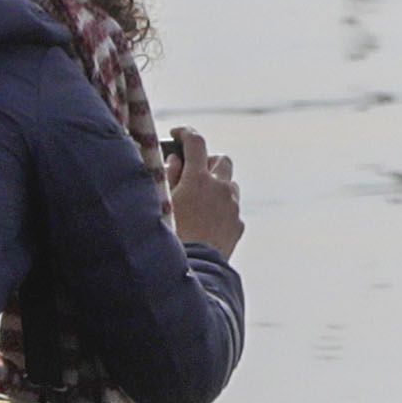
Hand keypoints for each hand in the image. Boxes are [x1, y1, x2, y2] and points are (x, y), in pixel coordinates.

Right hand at [160, 131, 243, 259]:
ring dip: (217, 185)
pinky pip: (232, 208)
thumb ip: (169, 176)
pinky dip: (221, 207)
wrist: (193, 269)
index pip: (196, 142)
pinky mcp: (238, 224)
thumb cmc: (170, 235)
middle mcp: (221, 188)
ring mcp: (233, 206)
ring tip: (198, 199)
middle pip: (221, 160)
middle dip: (207, 161)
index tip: (177, 134)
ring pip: (230, 184)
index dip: (186, 133)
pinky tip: (206, 221)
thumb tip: (175, 160)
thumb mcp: (162, 202)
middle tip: (191, 171)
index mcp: (199, 179)